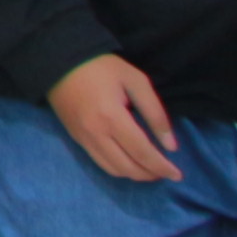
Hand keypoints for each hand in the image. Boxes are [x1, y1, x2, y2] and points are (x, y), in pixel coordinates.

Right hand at [48, 51, 179, 183]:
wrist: (58, 61)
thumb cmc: (101, 67)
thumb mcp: (136, 81)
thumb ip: (155, 113)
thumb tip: (170, 146)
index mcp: (113, 118)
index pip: (142, 153)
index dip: (162, 167)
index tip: (178, 175)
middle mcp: (96, 134)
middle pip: (127, 167)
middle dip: (150, 174)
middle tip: (166, 172)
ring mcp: (83, 138)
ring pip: (112, 169)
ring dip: (134, 175)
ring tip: (149, 169)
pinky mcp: (76, 138)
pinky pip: (99, 162)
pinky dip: (118, 168)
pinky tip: (129, 161)